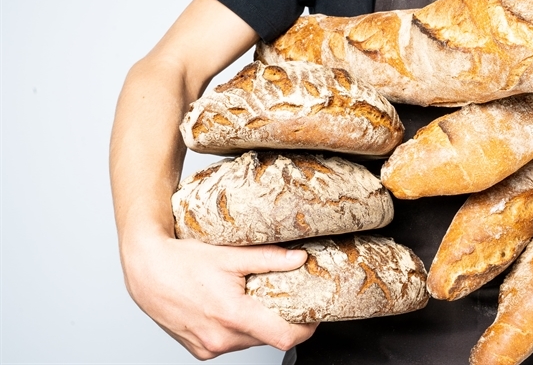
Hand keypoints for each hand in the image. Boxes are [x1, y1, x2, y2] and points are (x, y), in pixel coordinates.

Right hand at [121, 234, 317, 359]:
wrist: (145, 270)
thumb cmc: (182, 260)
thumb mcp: (230, 255)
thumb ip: (269, 258)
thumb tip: (300, 258)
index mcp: (232, 316)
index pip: (284, 337)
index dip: (306, 328)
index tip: (314, 315)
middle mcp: (220, 338)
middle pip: (268, 337)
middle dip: (281, 320)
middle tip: (285, 296)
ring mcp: (208, 347)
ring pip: (249, 341)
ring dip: (258, 324)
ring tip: (252, 298)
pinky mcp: (199, 350)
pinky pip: (230, 344)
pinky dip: (237, 329)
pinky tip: (230, 308)